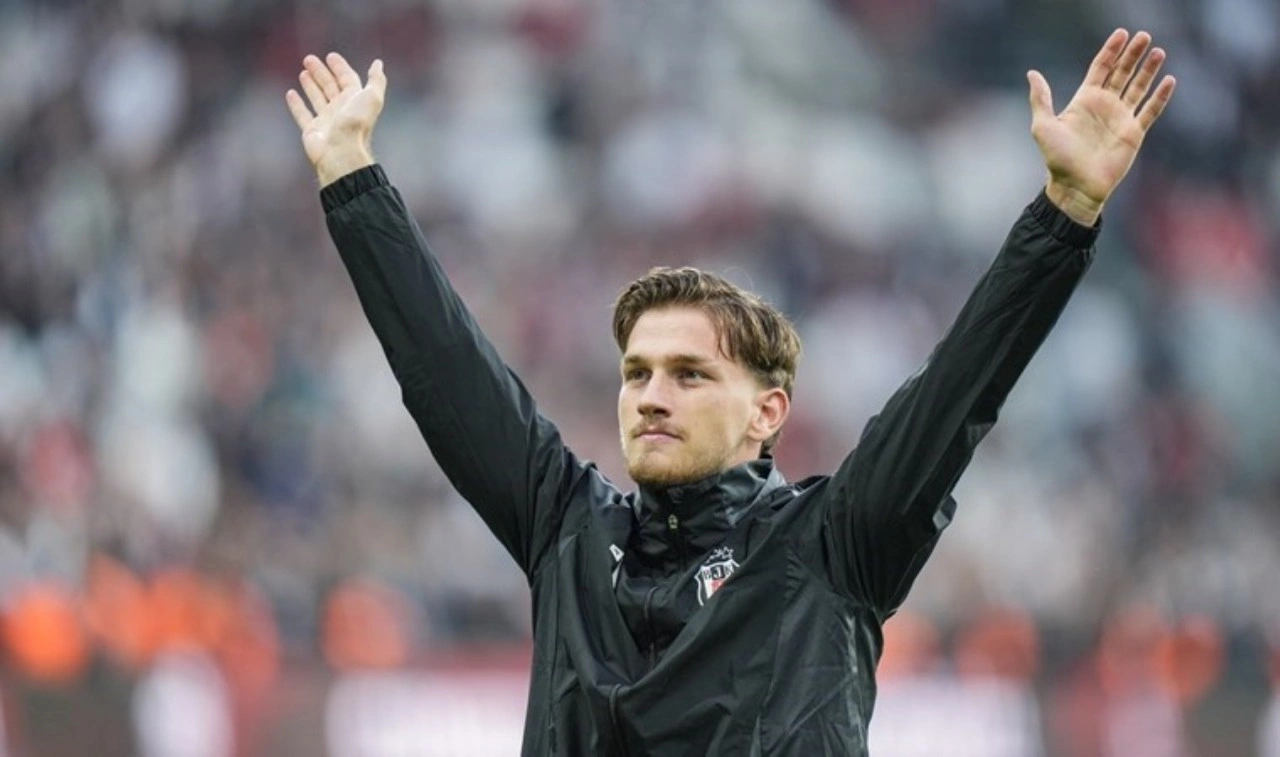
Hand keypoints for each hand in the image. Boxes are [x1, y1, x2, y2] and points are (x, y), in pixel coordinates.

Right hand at [285, 53, 387, 186]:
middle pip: (330, 86)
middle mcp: (341, 110)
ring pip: (317, 98)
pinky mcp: (312, 131)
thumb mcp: (372, 97)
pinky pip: (302, 114)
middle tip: (308, 59)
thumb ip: (376, 80)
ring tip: (303, 72)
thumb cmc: (356, 124)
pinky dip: (296, 104)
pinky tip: (290, 93)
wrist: (342, 152)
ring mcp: (326, 121)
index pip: (347, 79)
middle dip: (320, 72)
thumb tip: (378, 64)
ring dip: (310, 85)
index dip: (340, 67)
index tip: (330, 56)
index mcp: (355, 101)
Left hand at [1027, 29, 1176, 226]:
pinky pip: (1151, 110)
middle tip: (1144, 35)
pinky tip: (1169, 80)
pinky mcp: (1134, 133)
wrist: (1076, 186)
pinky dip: (1160, 96)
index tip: (1121, 34)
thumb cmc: (1057, 159)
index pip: (1101, 68)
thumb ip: (1040, 99)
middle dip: (1132, 54)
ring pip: (1138, 87)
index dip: (1111, 50)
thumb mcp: (1043, 126)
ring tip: (1158, 51)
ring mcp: (1121, 118)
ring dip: (1148, 70)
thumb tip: (1032, 73)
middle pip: (1122, 73)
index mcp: (1084, 100)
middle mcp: (1104, 106)